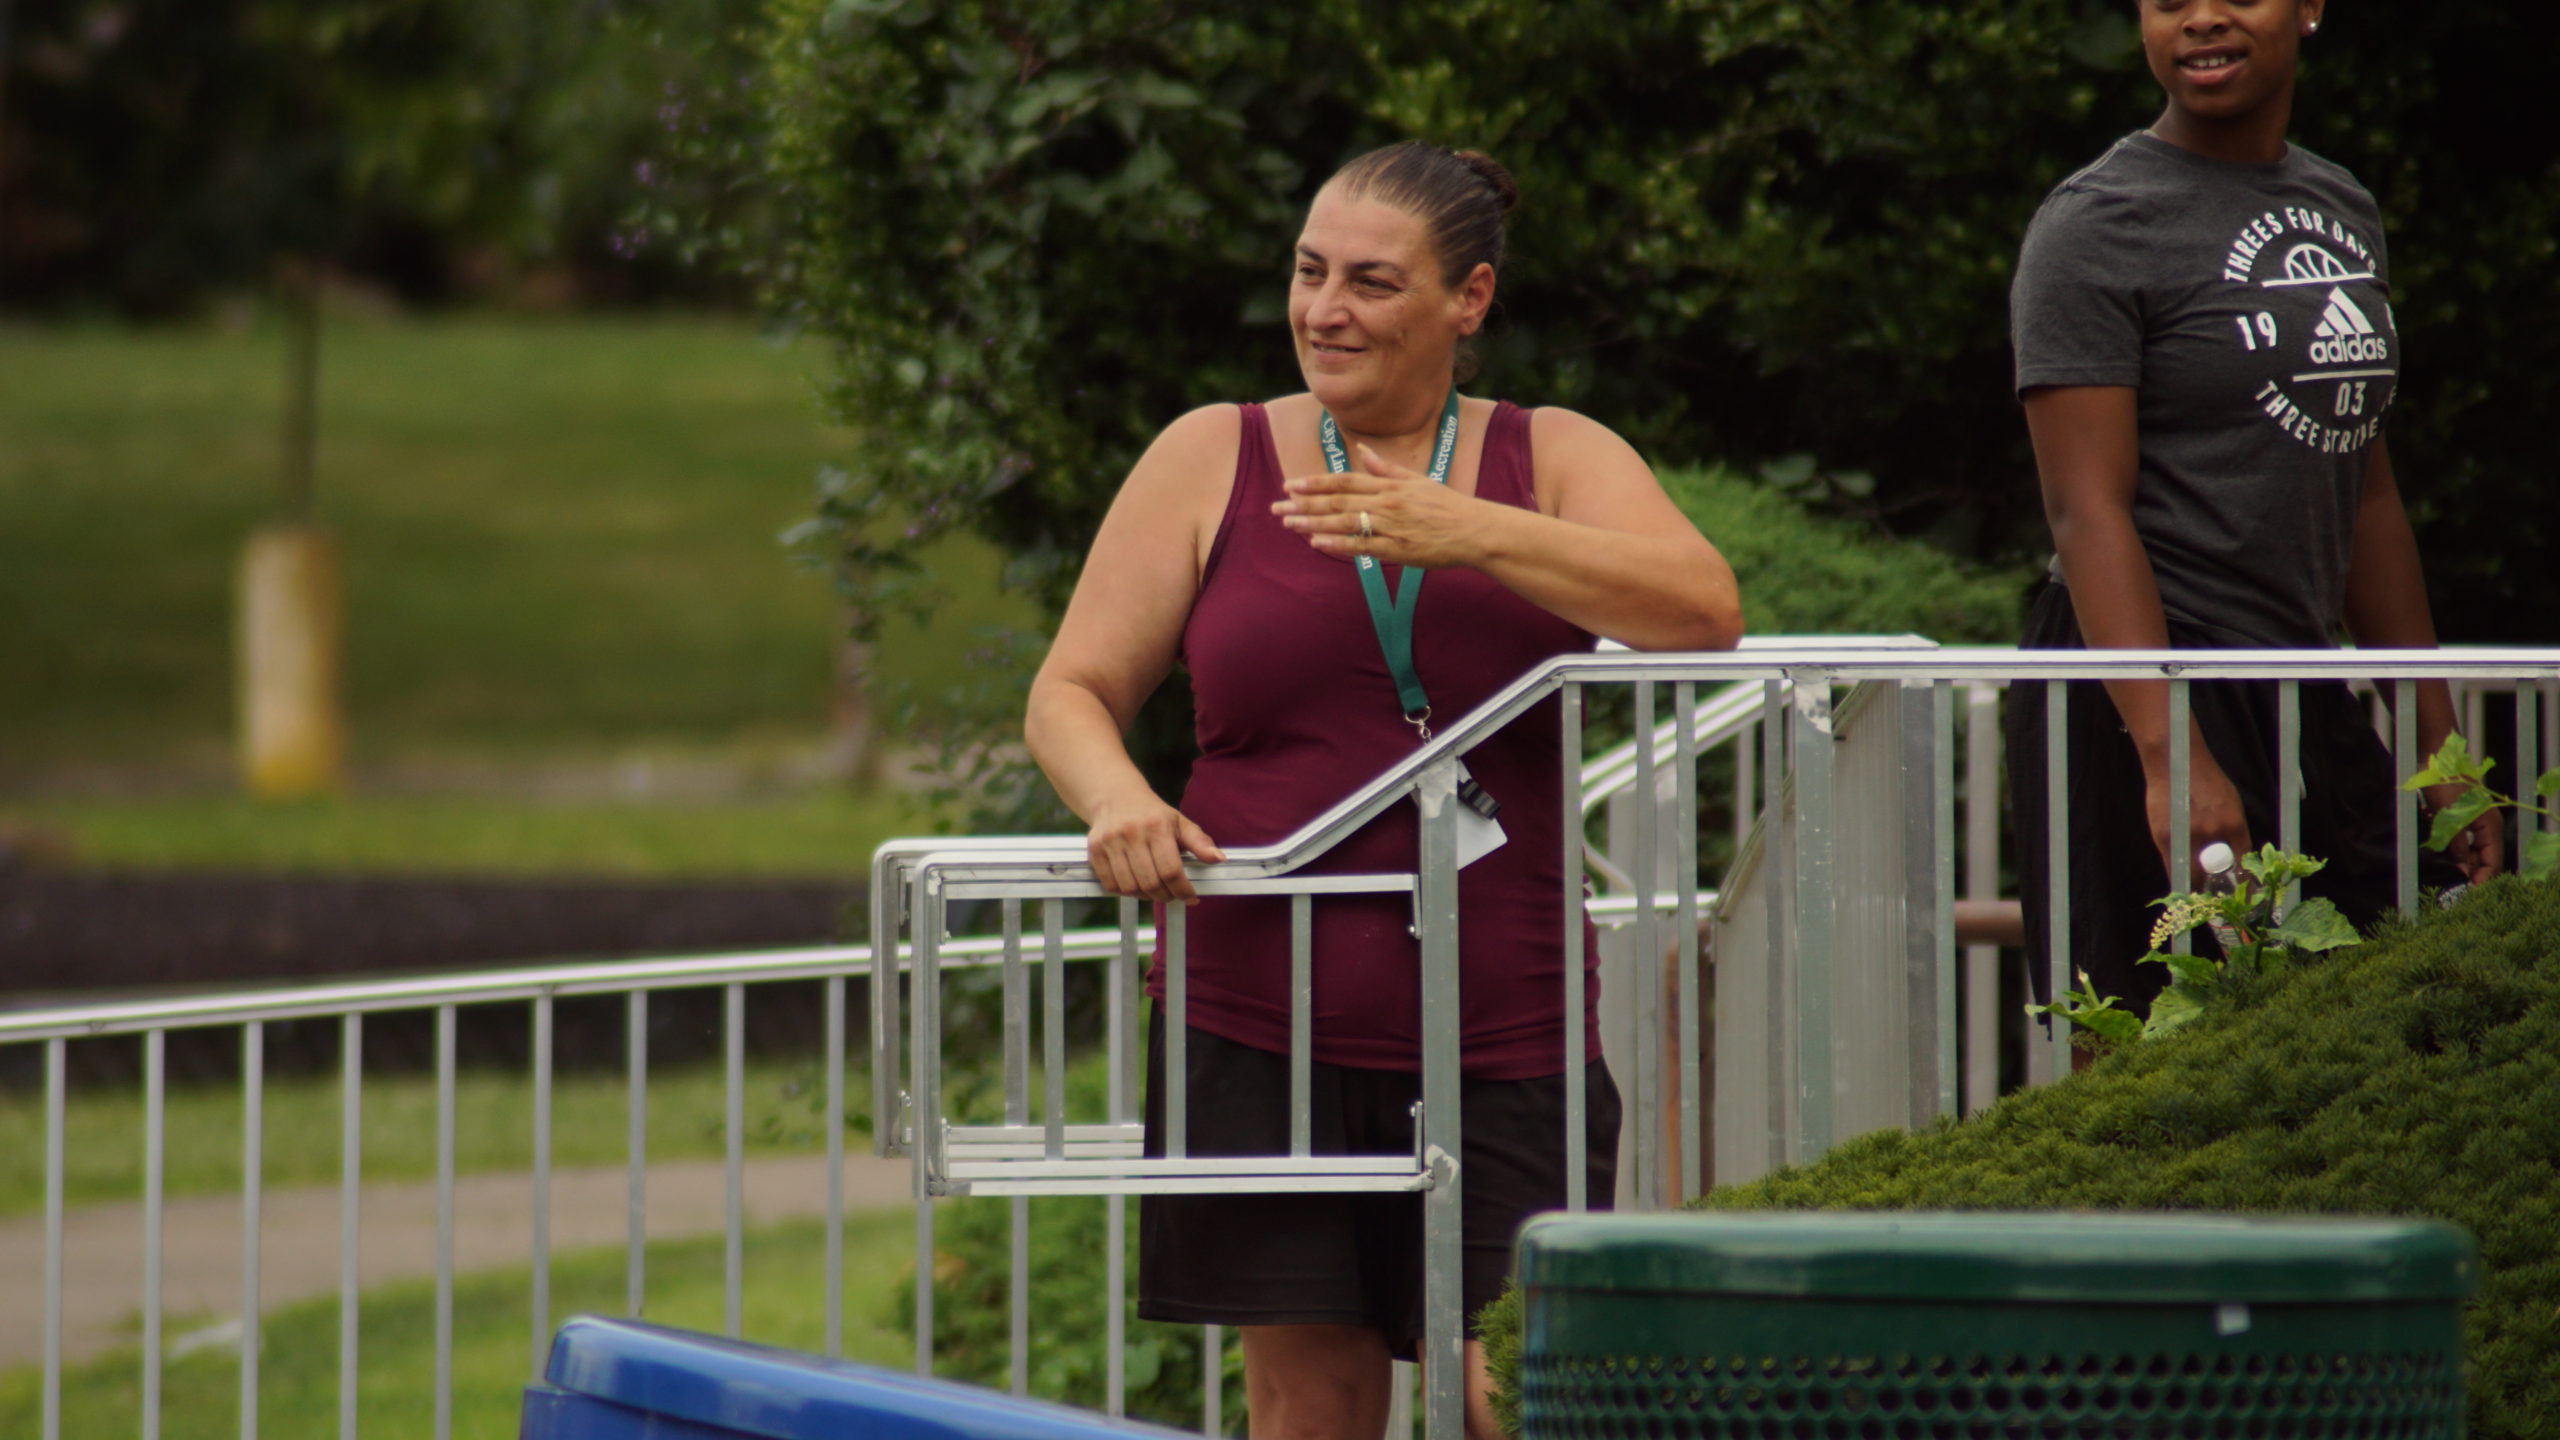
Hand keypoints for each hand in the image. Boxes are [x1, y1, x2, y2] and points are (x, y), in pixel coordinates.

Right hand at [1085, 793, 1224, 903]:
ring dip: (1145, 896)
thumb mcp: (1180, 822)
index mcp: (1156, 826)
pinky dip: (1124, 892)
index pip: (1171, 870)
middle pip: (1150, 883)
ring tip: (1154, 890)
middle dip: (1166, 896)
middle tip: (1172, 895)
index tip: (1191, 897)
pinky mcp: (1094, 850)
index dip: (1183, 890)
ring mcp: (1110, 842)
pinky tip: (1134, 884)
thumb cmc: (1152, 814)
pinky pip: (1110, 884)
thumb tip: (1219, 859)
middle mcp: (1131, 833)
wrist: (1115, 797)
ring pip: (1129, 887)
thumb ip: (1200, 842)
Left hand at [1273, 443, 1485, 568]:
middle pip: (1338, 502)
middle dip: (1305, 504)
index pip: (1345, 482)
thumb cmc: (1446, 505)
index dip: (1316, 483)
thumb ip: (1385, 468)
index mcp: (1389, 486)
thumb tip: (1363, 450)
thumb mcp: (1417, 480)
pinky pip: (1362, 547)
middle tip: (1277, 506)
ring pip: (1345, 523)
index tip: (1292, 484)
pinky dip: (1339, 544)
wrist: (1474, 530)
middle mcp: (1387, 503)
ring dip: (1314, 523)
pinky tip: (1317, 543)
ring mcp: (1391, 527)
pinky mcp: (1398, 550)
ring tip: (1289, 523)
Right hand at [2144, 753, 2251, 891]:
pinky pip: (2174, 867)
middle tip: (2218, 896)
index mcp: (2234, 825)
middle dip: (2218, 889)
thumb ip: (2231, 831)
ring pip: (2193, 875)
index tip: (2244, 895)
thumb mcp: (2229, 804)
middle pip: (2217, 874)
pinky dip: (2179, 875)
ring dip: (2196, 884)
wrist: (2176, 763)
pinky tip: (2181, 879)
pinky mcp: (2164, 838)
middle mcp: (2213, 833)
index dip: (2243, 883)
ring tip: (2197, 889)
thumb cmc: (2205, 780)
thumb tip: (2232, 855)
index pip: (2243, 864)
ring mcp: (2187, 836)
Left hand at [2423, 779, 2505, 885]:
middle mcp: (2488, 827)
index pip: (2494, 861)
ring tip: (2451, 880)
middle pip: (2485, 858)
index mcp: (2491, 828)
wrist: (2438, 762)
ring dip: (2464, 865)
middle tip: (2458, 892)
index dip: (2484, 879)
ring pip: (2475, 852)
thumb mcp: (2450, 820)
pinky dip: (2457, 852)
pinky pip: (2465, 842)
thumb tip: (2464, 870)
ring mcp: (2477, 823)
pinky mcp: (2465, 820)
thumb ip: (2458, 846)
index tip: (2471, 895)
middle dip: (2474, 875)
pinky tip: (2445, 859)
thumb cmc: (2446, 787)